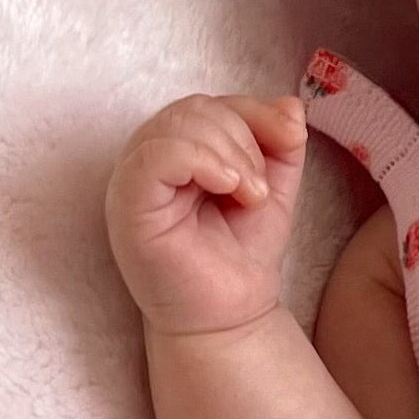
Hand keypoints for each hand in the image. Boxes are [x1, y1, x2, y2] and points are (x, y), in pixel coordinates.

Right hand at [105, 92, 307, 338]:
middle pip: (196, 108)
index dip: (254, 112)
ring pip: (178, 124)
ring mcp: (133, 179)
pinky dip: (201, 160)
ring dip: (231, 153)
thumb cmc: (241, 253)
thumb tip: (290, 104)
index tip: (289, 140)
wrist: (231, 314)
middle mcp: (149, 158)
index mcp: (178, 149)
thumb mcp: (272, 186)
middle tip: (259, 189)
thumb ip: (280, 143)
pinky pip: (157, 155)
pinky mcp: (128, 203)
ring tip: (250, 196)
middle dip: (244, 139)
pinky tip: (228, 187)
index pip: (211, 104)